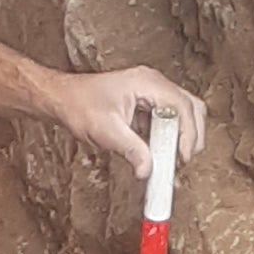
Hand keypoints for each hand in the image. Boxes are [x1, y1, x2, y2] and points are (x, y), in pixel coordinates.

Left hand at [58, 63, 205, 173]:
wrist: (63, 100)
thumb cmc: (79, 106)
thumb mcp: (106, 131)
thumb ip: (131, 150)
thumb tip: (148, 170)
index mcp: (146, 82)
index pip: (182, 106)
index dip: (188, 134)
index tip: (182, 158)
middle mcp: (154, 84)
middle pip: (191, 108)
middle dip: (191, 137)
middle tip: (182, 162)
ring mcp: (152, 94)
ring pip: (184, 115)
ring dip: (183, 139)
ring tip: (174, 163)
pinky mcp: (147, 106)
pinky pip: (169, 122)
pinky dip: (170, 141)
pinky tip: (163, 158)